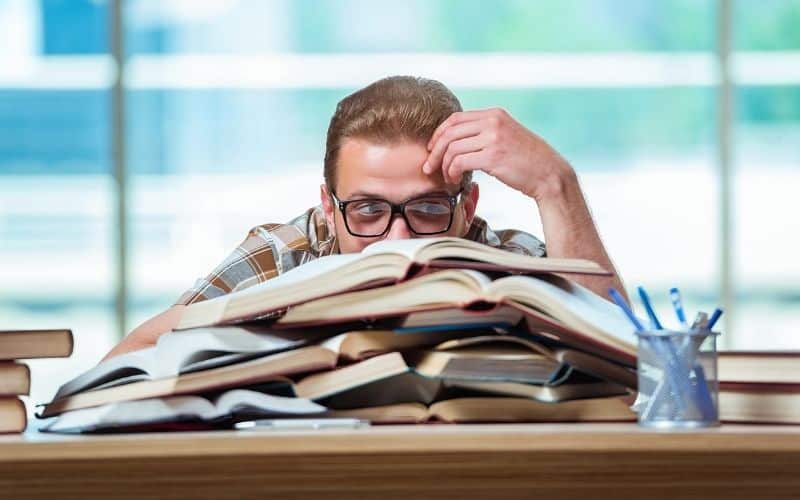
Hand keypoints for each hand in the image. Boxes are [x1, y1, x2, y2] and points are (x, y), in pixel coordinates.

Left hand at [423, 108, 573, 201]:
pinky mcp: (493, 156)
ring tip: (447, 178)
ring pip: (452, 148)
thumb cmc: (528, 161)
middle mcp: (493, 122)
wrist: (550, 174)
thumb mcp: (507, 135)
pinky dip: (452, 172)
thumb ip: (487, 132)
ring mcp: (493, 138)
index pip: (455, 118)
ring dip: (444, 165)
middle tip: (429, 166)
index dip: (438, 134)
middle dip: (434, 151)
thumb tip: (459, 140)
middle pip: (449, 132)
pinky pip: (460, 162)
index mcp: (495, 114)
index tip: (432, 149)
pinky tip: (455, 180)